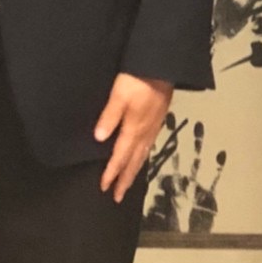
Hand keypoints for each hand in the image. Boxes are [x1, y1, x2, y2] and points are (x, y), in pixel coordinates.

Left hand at [94, 72, 172, 202]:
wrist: (163, 66)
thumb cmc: (138, 79)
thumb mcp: (119, 95)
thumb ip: (110, 116)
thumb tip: (99, 139)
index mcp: (134, 128)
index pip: (120, 156)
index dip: (112, 172)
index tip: (105, 188)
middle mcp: (145, 132)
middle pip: (134, 161)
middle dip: (125, 179)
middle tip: (118, 196)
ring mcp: (153, 126)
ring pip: (143, 155)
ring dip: (134, 170)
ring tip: (128, 182)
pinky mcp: (159, 118)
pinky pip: (149, 145)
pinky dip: (143, 156)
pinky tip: (142, 155)